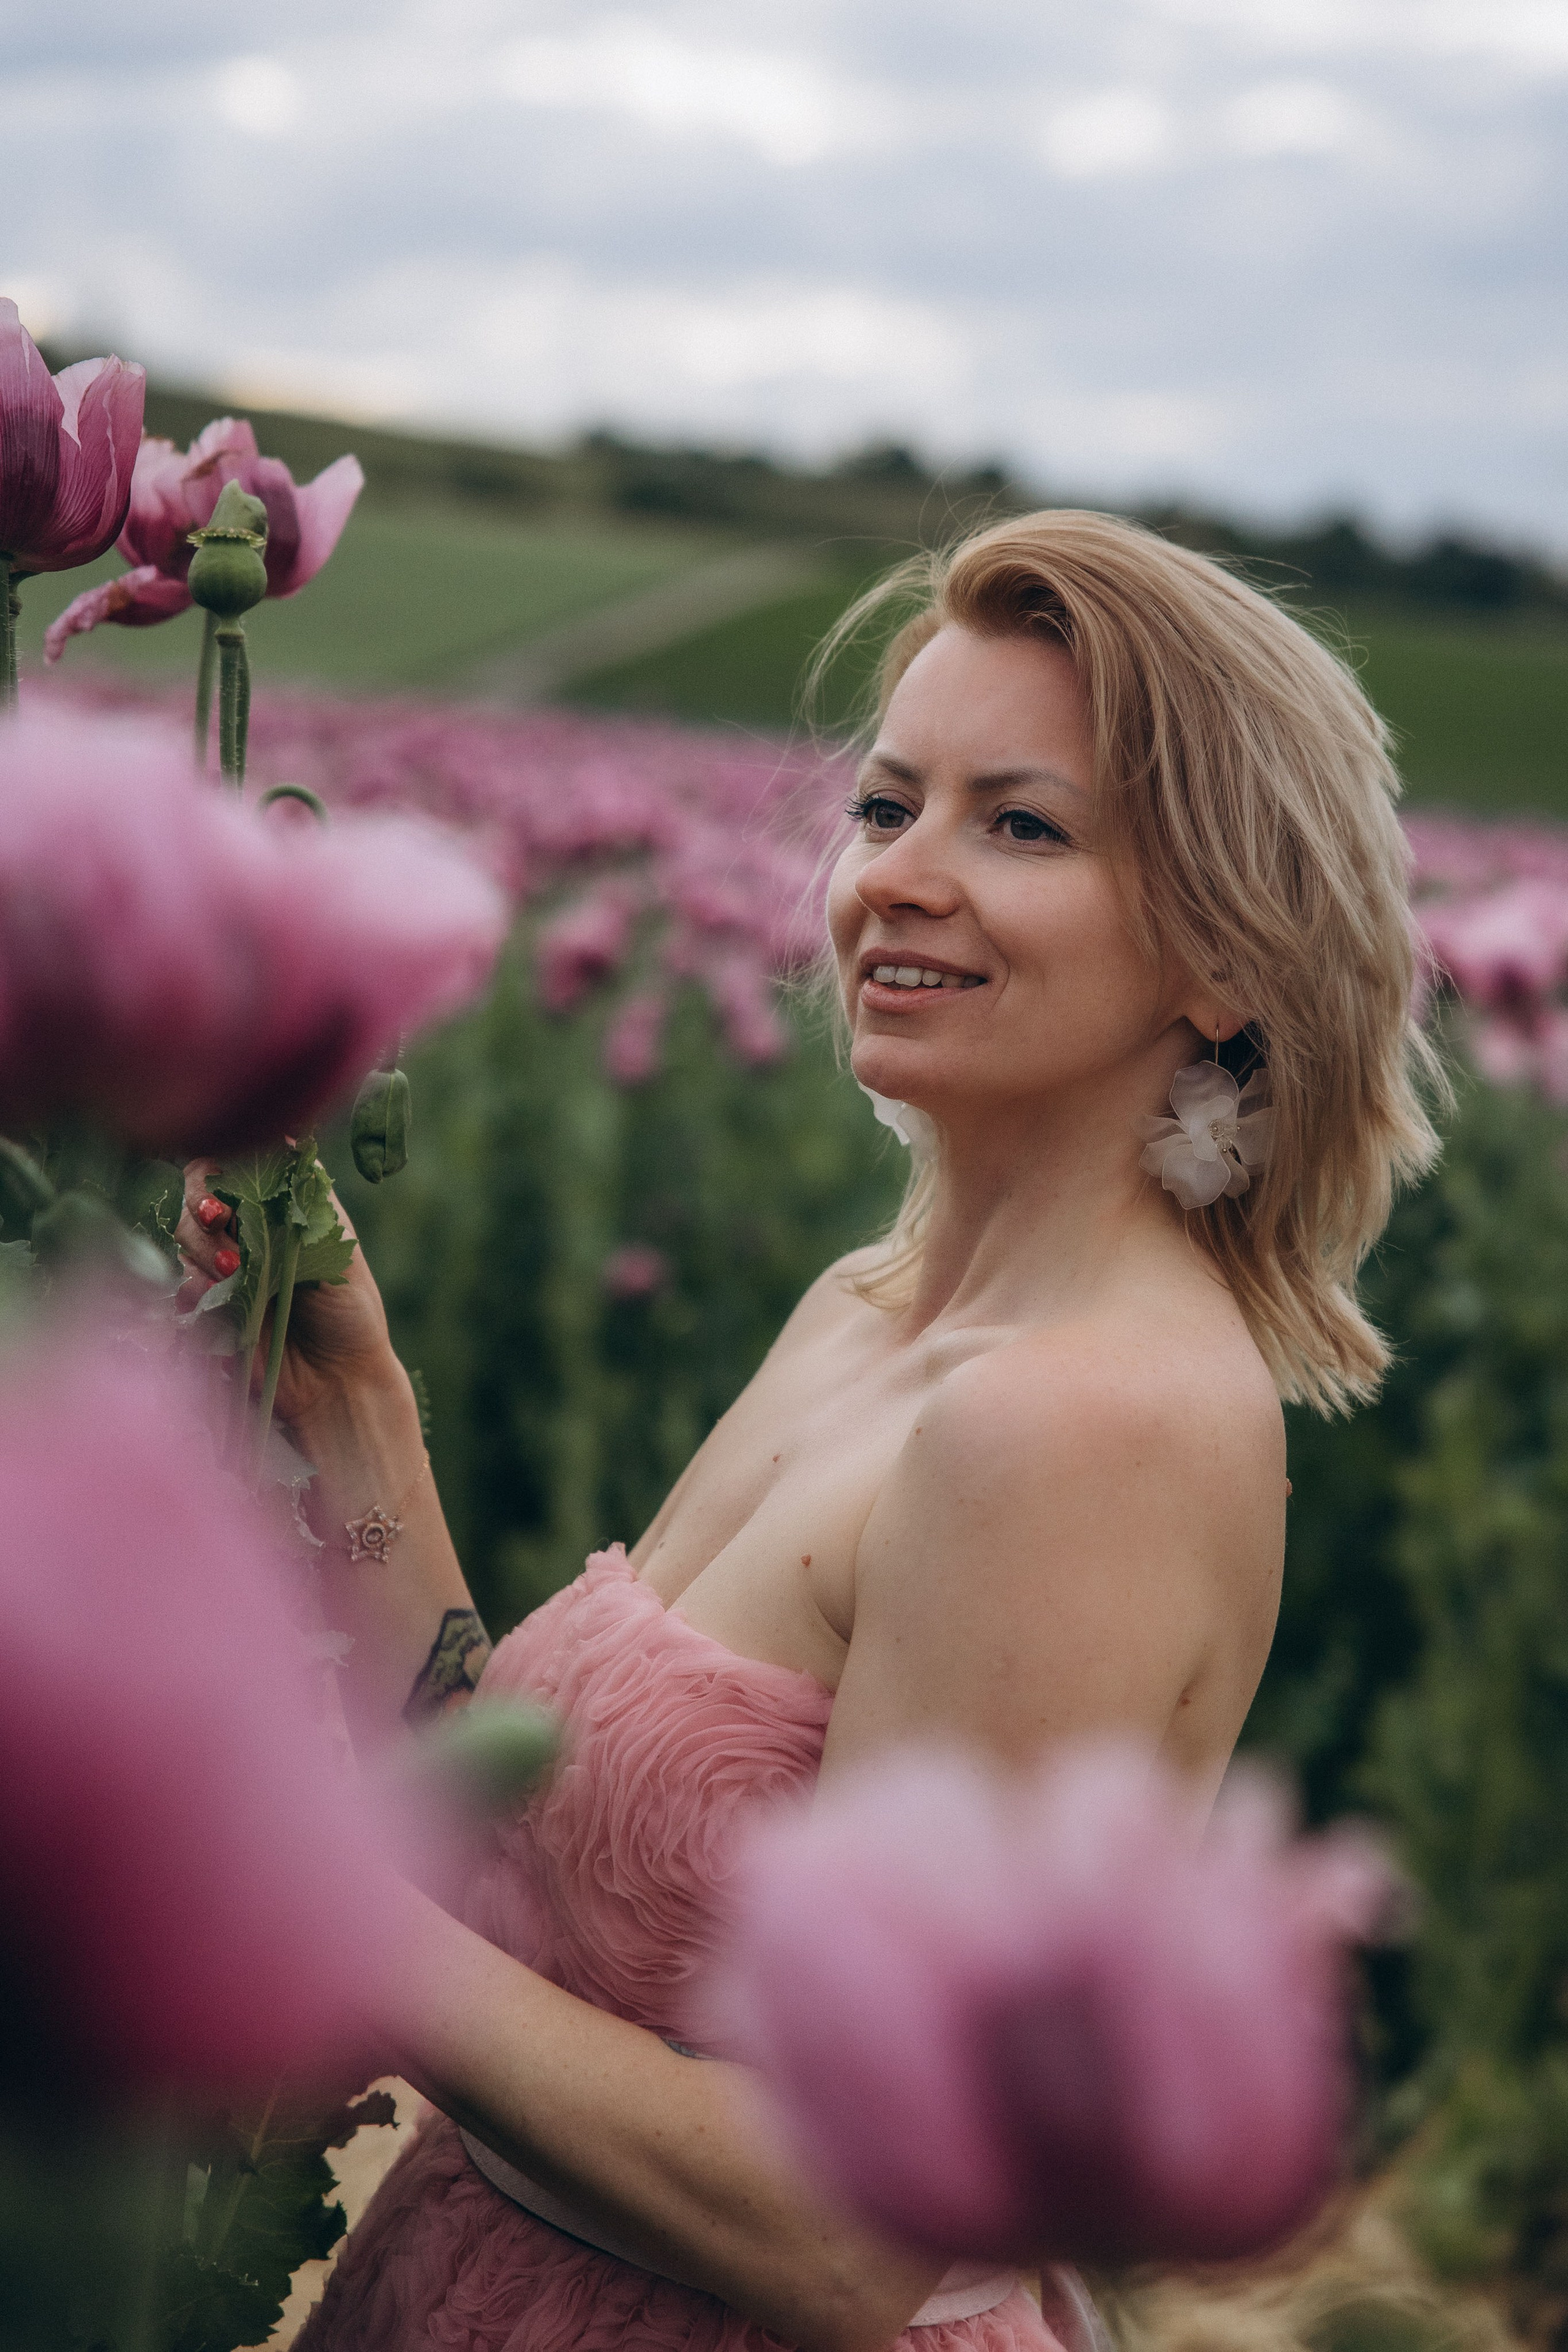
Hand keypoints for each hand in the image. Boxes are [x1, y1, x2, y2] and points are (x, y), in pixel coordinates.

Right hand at [175, 1156, 401, 1429]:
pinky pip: (181, 1283)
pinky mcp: (207, 1306)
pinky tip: (216, 1297)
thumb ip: (308, 1200)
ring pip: (184, 1236)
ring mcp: (223, 1268)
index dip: (221, 1168)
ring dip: (203, 1248)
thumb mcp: (339, 1248)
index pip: (236, 1167)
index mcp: (282, 1209)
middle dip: (202, 1203)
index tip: (229, 1183)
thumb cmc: (349, 1311)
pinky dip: (192, 1286)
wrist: (337, 1380)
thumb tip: (285, 1143)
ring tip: (233, 1273)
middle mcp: (248, 1232)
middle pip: (198, 1195)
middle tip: (219, 1220)